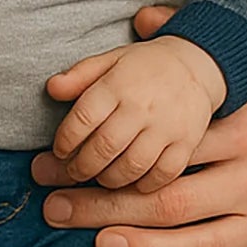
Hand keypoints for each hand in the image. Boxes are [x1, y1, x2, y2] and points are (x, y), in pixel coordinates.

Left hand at [33, 6, 246, 246]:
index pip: (166, 144)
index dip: (112, 150)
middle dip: (106, 203)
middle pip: (169, 198)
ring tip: (96, 242)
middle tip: (56, 203)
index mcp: (244, 128)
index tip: (65, 154)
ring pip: (197, 245)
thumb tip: (141, 17)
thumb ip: (191, 40)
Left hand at [46, 34, 225, 190]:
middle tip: (74, 172)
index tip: (60, 150)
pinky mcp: (186, 143)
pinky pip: (162, 176)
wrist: (195, 65)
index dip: (65, 140)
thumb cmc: (143, 67)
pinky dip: (144, 185)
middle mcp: (141, 106)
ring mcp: (166, 126)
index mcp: (118, 83)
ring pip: (131, 166)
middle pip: (104, 147)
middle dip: (82, 167)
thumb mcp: (109, 60)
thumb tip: (51, 89)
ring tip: (100, 177)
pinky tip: (132, 183)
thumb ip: (78, 75)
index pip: (83, 118)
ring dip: (109, 179)